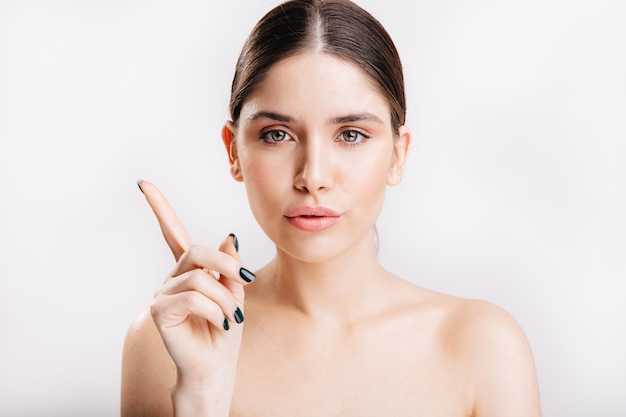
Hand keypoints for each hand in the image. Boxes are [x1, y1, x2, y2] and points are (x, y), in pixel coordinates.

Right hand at [138, 180, 253, 413]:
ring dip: (224, 298)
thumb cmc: (224, 330)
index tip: (143, 183)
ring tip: (231, 317)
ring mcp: (163, 292)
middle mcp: (173, 276)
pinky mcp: (160, 311)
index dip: (159, 207)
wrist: (216, 366)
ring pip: (199, 278)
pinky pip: (192, 297)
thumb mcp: (236, 294)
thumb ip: (230, 267)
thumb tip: (228, 237)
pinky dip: (214, 310)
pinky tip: (220, 324)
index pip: (173, 233)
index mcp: (190, 269)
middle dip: (226, 264)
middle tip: (246, 279)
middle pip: (196, 250)